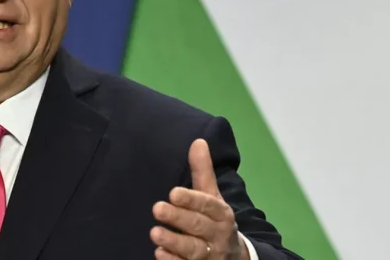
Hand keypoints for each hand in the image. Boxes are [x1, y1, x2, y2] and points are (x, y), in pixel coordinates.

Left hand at [149, 139, 247, 259]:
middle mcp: (217, 235)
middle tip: (157, 208)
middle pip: (198, 226)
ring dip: (173, 241)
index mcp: (222, 214)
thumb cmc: (215, 221)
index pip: (208, 205)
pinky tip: (159, 254)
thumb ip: (203, 172)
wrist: (234, 258)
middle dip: (178, 218)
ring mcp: (209, 256)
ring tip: (155, 233)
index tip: (173, 192)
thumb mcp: (213, 197)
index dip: (191, 199)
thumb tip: (198, 141)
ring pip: (193, 250)